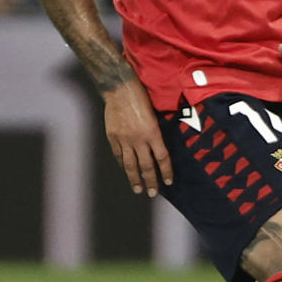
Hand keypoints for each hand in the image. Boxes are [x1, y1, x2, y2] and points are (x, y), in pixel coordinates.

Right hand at [103, 79, 172, 197]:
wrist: (120, 89)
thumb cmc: (141, 97)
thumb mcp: (155, 115)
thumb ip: (156, 132)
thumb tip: (159, 147)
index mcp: (152, 132)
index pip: (162, 158)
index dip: (166, 171)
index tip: (169, 182)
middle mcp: (139, 139)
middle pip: (146, 166)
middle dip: (151, 181)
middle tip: (153, 193)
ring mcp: (124, 140)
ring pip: (130, 165)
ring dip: (135, 179)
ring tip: (138, 189)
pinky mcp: (112, 137)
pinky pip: (118, 155)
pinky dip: (122, 164)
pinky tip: (125, 170)